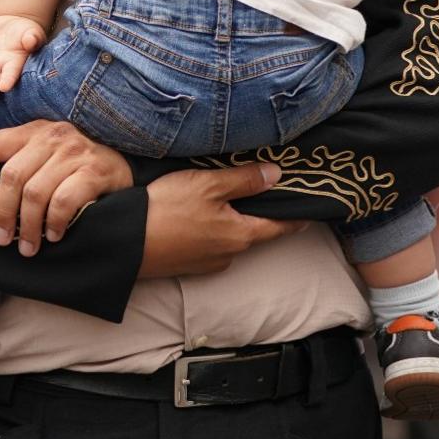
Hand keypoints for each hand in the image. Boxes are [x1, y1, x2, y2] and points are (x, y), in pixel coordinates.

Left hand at [0, 120, 131, 255]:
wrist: (122, 166)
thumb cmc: (73, 167)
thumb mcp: (43, 156)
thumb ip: (16, 165)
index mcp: (32, 130)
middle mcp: (52, 135)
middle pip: (12, 175)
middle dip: (2, 212)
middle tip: (1, 239)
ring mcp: (75, 150)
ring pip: (35, 192)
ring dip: (28, 226)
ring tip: (28, 246)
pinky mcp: (95, 169)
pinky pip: (64, 200)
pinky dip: (54, 222)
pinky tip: (53, 235)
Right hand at [140, 164, 307, 277]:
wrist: (125, 242)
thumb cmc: (169, 209)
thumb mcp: (208, 185)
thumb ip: (244, 180)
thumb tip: (278, 175)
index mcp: (240, 235)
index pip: (279, 227)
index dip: (296, 217)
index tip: (312, 210)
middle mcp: (229, 254)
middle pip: (254, 231)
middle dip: (259, 213)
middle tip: (263, 190)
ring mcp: (206, 263)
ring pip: (229, 237)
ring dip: (230, 220)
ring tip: (223, 195)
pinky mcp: (186, 264)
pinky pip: (208, 242)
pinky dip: (210, 228)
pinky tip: (196, 212)